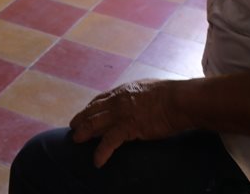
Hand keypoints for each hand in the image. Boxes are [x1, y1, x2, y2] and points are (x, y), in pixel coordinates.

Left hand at [69, 80, 187, 167]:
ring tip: (75, 140)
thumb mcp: (148, 89)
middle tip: (72, 127)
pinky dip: (101, 152)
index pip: (100, 99)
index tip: (84, 113)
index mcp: (123, 91)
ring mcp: (120, 114)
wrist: (177, 101)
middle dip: (81, 119)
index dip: (90, 107)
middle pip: (92, 111)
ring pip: (94, 124)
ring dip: (83, 132)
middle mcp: (117, 101)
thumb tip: (140, 99)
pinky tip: (97, 161)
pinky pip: (109, 142)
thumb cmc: (170, 95)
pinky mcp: (127, 128)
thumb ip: (138, 95)